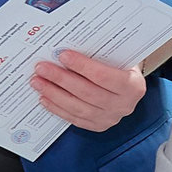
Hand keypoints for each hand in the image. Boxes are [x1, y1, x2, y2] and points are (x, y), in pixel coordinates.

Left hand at [30, 48, 144, 130]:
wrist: (130, 85)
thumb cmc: (122, 66)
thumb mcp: (120, 57)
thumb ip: (101, 53)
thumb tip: (68, 46)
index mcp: (133, 86)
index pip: (103, 76)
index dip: (81, 66)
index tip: (62, 55)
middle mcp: (124, 105)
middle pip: (87, 93)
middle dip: (61, 79)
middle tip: (42, 68)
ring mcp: (110, 118)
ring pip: (78, 108)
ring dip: (54, 94)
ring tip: (38, 81)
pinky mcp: (98, 126)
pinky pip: (74, 118)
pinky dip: (57, 108)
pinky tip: (45, 97)